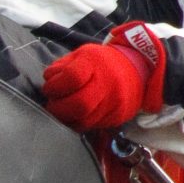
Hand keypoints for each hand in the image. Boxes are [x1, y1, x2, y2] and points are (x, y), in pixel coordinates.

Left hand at [41, 24, 166, 132]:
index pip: (72, 77)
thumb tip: (48, 82)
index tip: (49, 89)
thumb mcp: (80, 55)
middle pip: (79, 104)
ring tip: (63, 111)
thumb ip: (61, 67)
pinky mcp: (118, 117)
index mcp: (95, 61)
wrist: (135, 70)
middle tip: (53, 106)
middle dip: (58, 109)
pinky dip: (79, 123)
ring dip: (67, 119)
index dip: (54, 87)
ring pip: (84, 120)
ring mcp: (115, 101)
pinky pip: (92, 126)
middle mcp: (108, 82)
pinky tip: (76, 116)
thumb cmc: (100, 63)